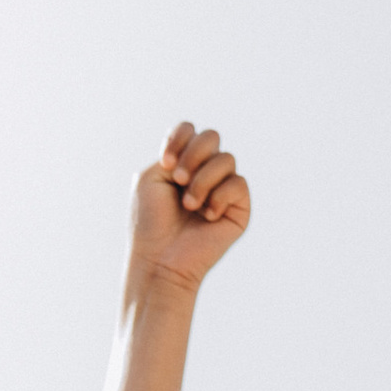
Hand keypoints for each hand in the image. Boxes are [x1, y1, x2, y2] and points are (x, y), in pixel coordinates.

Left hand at [129, 119, 250, 292]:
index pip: (190, 130)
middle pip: (211, 136)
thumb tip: (208, 153)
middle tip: (177, 179)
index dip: (179, 138)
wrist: (161, 260)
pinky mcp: (239, 208)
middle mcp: (204, 173)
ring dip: (203, 180)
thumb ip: (175, 152)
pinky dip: (219, 197)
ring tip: (189, 205)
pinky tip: (207, 216)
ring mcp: (223, 189)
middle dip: (193, 154)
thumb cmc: (151, 223)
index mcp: (182, 163)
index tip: (165, 163)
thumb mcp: (150, 178)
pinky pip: (238, 183)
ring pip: (226, 159)